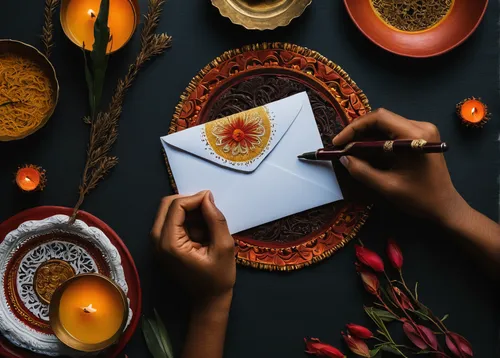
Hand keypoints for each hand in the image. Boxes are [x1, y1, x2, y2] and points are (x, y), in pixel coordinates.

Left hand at [151, 191, 235, 302]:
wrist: (208, 301)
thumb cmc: (218, 278)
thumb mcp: (224, 247)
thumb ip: (215, 220)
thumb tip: (207, 197)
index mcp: (170, 244)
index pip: (176, 206)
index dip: (195, 198)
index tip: (212, 201)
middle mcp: (157, 242)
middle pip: (167, 205)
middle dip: (189, 202)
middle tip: (209, 209)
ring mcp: (157, 244)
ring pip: (168, 212)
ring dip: (188, 211)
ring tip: (207, 224)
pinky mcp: (162, 246)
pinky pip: (171, 222)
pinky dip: (186, 220)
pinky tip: (202, 231)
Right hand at [333, 109, 465, 222]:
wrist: (445, 206)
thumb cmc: (420, 198)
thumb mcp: (387, 186)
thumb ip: (363, 171)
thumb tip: (344, 159)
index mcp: (415, 135)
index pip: (379, 118)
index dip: (354, 127)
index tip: (338, 142)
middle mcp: (421, 126)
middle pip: (382, 119)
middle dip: (358, 131)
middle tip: (341, 146)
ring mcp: (422, 130)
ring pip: (386, 125)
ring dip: (366, 136)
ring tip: (350, 150)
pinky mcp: (421, 137)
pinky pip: (393, 132)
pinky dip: (377, 140)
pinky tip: (365, 152)